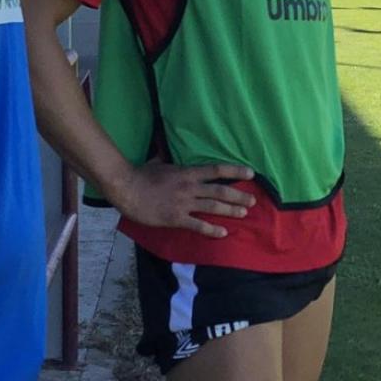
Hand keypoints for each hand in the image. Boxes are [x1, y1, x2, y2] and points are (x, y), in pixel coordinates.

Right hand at [111, 162, 256, 236]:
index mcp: (187, 173)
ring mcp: (183, 203)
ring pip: (213, 207)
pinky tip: (223, 232)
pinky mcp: (176, 218)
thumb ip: (167, 157)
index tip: (250, 174)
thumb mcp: (158, 162)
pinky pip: (197, 224)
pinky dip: (212, 229)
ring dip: (230, 211)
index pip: (216, 170)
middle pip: (220, 191)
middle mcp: (189, 187)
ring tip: (244, 214)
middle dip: (239, 196)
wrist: (127, 189)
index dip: (235, 172)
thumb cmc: (141, 175)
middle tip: (253, 201)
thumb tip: (166, 147)